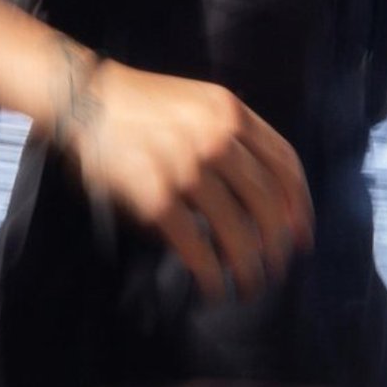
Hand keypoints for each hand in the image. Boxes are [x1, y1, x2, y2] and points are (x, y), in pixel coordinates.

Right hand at [57, 58, 314, 301]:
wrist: (85, 99)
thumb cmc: (142, 106)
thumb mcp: (199, 103)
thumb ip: (233, 135)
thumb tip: (265, 199)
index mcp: (232, 112)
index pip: (286, 164)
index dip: (300, 206)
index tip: (302, 235)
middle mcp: (217, 137)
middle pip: (269, 203)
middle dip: (279, 245)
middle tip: (277, 269)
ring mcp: (188, 167)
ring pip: (239, 231)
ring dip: (249, 267)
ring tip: (250, 285)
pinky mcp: (157, 196)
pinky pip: (197, 246)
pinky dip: (210, 274)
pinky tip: (213, 286)